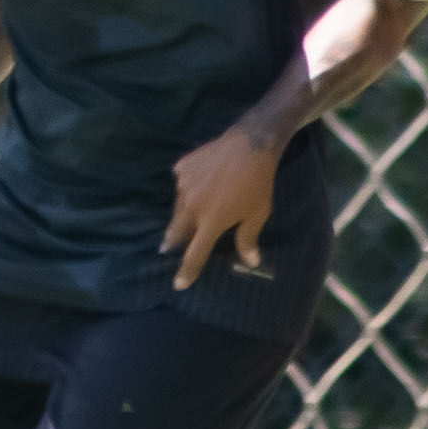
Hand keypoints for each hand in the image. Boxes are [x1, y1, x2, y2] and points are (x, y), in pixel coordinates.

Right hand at [162, 124, 282, 289]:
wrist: (250, 143)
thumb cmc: (258, 183)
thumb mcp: (258, 213)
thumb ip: (248, 238)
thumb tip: (250, 262)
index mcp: (211, 221)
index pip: (195, 254)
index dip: (187, 271)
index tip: (178, 284)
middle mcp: (192, 206)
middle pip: (177, 232)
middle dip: (174, 242)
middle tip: (169, 248)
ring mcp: (184, 185)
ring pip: (178, 207)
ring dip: (182, 214)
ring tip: (188, 213)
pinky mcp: (181, 168)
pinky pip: (181, 184)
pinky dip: (187, 189)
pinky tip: (198, 184)